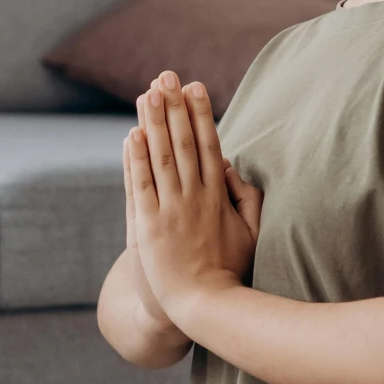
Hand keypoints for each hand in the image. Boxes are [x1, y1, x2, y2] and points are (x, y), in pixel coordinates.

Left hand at [127, 71, 260, 321]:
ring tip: (147, 93)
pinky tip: (131, 135)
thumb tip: (231, 166)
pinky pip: (141, 185)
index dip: (200, 114)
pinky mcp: (149, 226)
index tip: (194, 87)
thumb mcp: (253, 232)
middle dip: (174, 107)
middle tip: (166, 77)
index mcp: (218, 196)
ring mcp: (171, 210)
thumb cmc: (231, 271)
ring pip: (160, 157)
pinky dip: (135, 159)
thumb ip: (247, 197)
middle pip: (183, 143)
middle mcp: (195, 197)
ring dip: (153, 123)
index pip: (208, 145)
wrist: (205, 306)